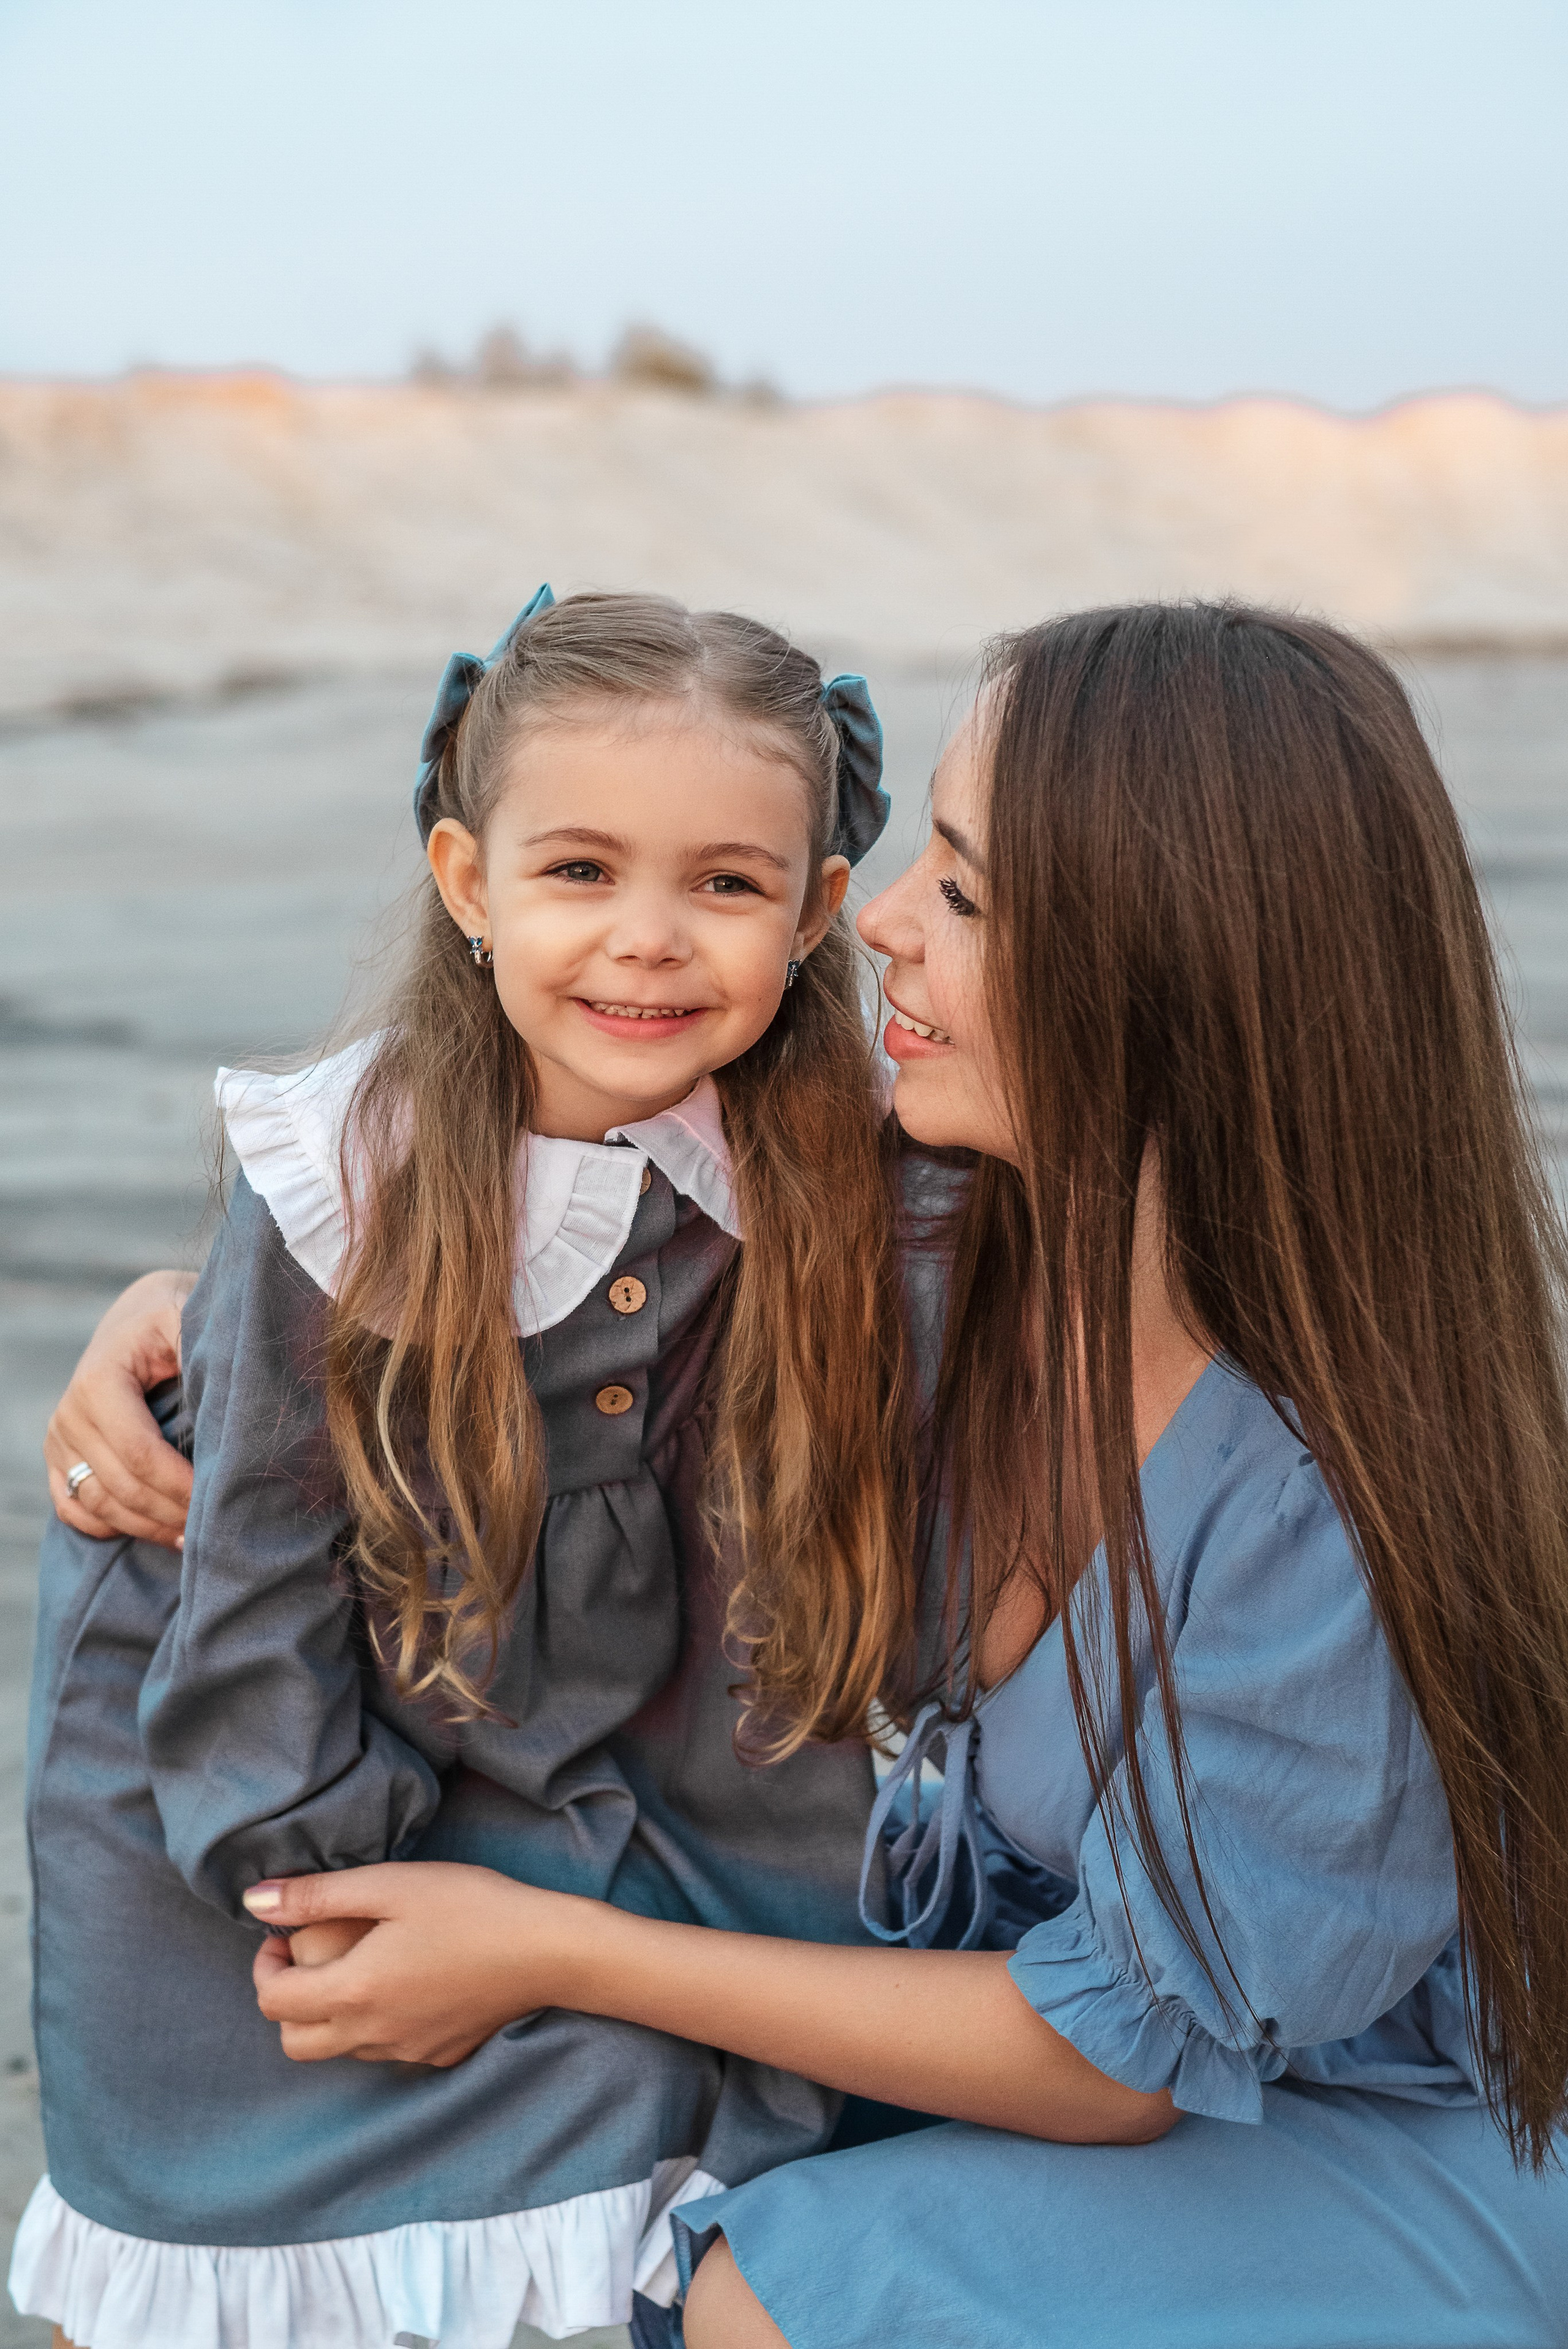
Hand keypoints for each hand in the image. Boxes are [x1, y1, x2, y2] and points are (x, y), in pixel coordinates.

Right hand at [45, 1270, 195, 1546]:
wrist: (139, 1317)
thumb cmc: (173, 1318)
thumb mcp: (188, 1321)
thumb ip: (201, 1355)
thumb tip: (229, 1406)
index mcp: (98, 1380)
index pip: (138, 1452)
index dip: (179, 1483)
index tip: (219, 1495)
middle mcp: (69, 1413)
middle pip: (120, 1485)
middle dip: (171, 1511)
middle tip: (216, 1526)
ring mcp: (59, 1440)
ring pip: (99, 1504)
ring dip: (148, 1526)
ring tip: (194, 1535)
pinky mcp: (59, 1459)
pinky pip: (75, 1509)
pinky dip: (114, 1527)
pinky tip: (158, 1530)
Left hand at [247, 1864, 572, 2065]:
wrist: (547, 1950)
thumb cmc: (470, 1907)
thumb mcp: (391, 1884)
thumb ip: (317, 1895)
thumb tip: (254, 1901)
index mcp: (353, 1992)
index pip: (272, 2002)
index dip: (265, 1965)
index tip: (286, 1934)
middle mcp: (372, 2035)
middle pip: (295, 2042)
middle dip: (287, 2000)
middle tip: (310, 1956)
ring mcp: (407, 2051)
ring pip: (338, 2049)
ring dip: (328, 2013)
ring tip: (359, 1963)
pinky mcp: (438, 2055)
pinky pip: (384, 2050)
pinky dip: (373, 2023)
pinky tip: (405, 1982)